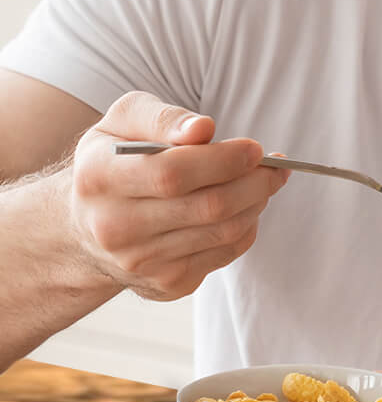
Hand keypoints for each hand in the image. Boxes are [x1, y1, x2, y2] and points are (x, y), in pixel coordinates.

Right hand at [68, 91, 288, 299]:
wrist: (86, 226)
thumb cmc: (114, 162)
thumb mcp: (122, 124)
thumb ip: (162, 118)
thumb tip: (203, 129)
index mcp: (99, 178)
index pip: (173, 174)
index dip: (224, 160)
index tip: (256, 148)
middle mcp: (114, 227)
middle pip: (208, 207)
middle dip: (255, 182)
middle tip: (276, 166)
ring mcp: (141, 262)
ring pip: (224, 232)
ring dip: (256, 203)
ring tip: (264, 181)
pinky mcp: (167, 283)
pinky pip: (226, 253)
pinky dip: (246, 226)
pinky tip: (243, 207)